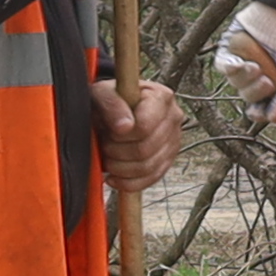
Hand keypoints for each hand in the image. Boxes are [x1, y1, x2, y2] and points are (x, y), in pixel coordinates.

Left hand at [103, 77, 185, 193]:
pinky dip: (129, 183)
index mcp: (161, 97)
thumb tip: (124, 127)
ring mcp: (174, 140)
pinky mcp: (168, 159)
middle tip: (104, 146)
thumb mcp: (102, 93)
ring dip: (120, 169)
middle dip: (117, 153)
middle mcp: (174, 118)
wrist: (114, 108)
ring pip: (148, 167)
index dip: (120, 135)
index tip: (108, 131)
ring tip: (108, 159)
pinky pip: (151, 179)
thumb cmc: (109, 98)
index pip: (144, 126)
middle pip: (145, 149)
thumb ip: (111, 104)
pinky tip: (114, 176)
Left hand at [222, 0, 275, 132]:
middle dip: (256, 92)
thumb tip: (272, 120)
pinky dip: (231, 69)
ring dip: (245, 78)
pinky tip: (243, 65)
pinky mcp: (229, 48)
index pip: (262, 104)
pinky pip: (223, 66)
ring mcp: (242, 59)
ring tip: (256, 67)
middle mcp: (258, 72)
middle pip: (247, 95)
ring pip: (235, 82)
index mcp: (275, 79)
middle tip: (268, 81)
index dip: (259, 112)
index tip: (260, 113)